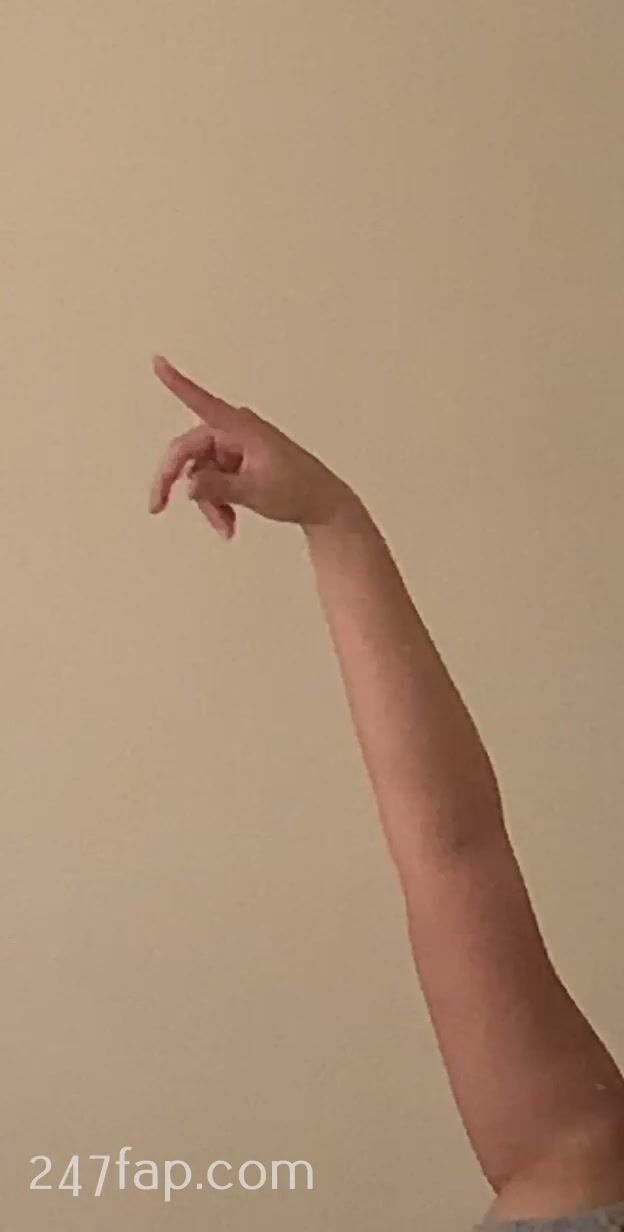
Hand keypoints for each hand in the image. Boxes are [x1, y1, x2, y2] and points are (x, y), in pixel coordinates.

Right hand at [149, 356, 350, 539]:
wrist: (322, 505)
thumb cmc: (298, 490)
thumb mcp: (255, 492)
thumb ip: (219, 488)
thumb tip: (188, 486)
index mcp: (242, 429)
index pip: (203, 403)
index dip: (177, 383)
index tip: (158, 361)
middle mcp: (235, 433)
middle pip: (189, 451)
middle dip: (178, 482)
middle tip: (157, 506)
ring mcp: (235, 450)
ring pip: (200, 474)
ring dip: (208, 503)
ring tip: (226, 527)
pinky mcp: (237, 464)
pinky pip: (213, 481)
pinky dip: (217, 503)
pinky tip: (229, 523)